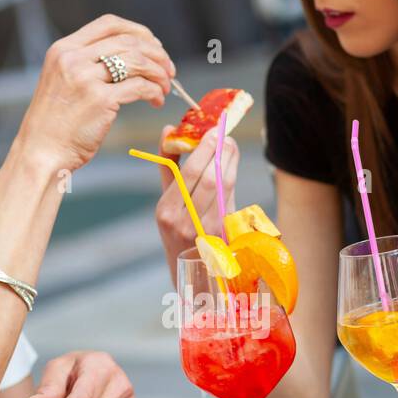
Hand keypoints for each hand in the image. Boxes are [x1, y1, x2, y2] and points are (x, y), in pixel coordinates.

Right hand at [17, 15, 174, 173]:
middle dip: (156, 54)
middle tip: (169, 69)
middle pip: (128, 41)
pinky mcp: (100, 100)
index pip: (109, 24)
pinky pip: (139, 87)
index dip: (138, 31)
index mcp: (63, 49)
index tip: (154, 46)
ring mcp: (85, 78)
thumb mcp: (62, 81)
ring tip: (165, 87)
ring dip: (159, 73)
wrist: (40, 152)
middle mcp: (73, 58)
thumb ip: (87, 64)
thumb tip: (129, 56)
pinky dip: (154, 92)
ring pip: (138, 61)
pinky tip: (156, 100)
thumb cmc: (55, 124)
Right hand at [155, 126, 239, 276]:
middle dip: (220, 152)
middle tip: (226, 136)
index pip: (189, 173)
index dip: (204, 149)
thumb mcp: (167, 199)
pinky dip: (231, 179)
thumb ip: (168, 165)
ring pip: (223, 188)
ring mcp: (205, 230)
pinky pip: (230, 199)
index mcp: (166, 211)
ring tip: (230, 147)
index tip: (213, 131)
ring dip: (231, 163)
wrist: (190, 268)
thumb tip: (168, 129)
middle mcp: (183, 222)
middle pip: (209, 178)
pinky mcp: (222, 235)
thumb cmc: (177, 226)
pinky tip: (230, 167)